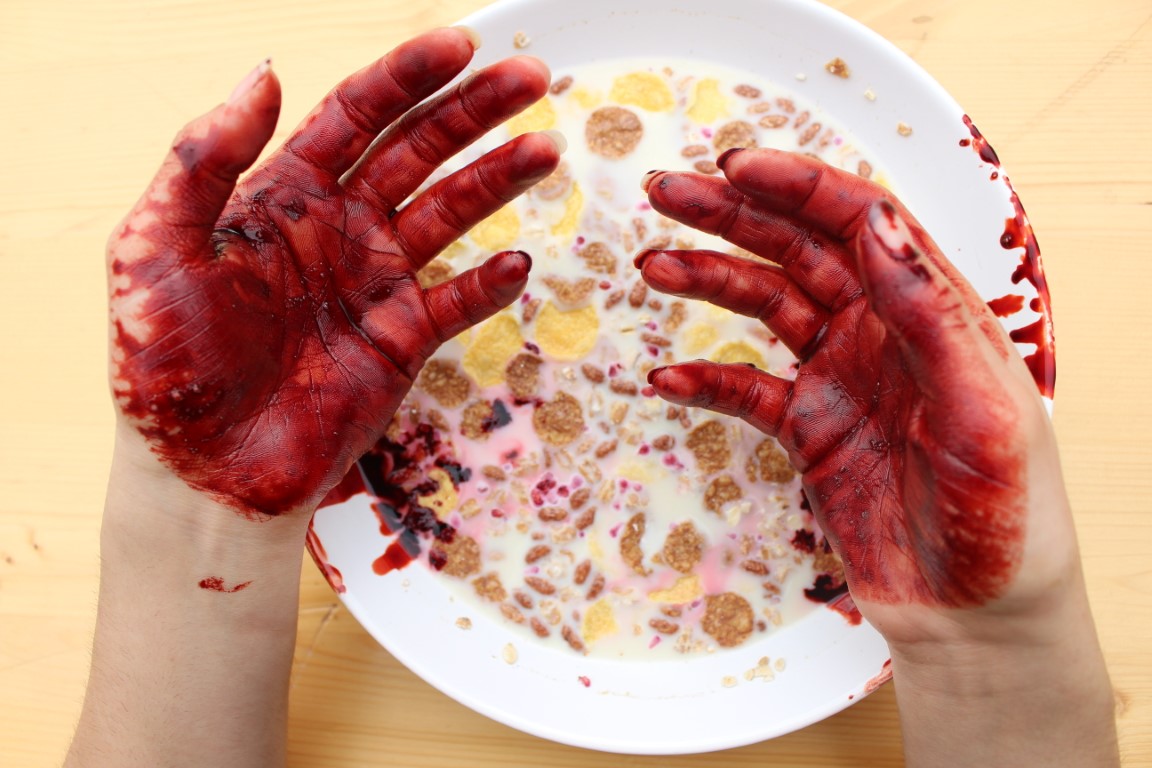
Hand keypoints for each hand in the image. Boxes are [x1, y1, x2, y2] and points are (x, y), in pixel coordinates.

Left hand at [107, 28, 560, 518]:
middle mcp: (339, 229)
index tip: (460, 46)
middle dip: (473, 112)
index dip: (407, 78)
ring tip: (543, 151)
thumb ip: (204, 159)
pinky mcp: (401, 343)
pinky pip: (456, 304)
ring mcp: (375, 284)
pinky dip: (489, 286)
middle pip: (419, 152)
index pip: (356, 117)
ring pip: (449, 216)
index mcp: (283, 195)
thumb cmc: (167, 364)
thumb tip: (266, 71)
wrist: (202, 471)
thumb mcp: (155, 249)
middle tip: (529, 80)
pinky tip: (516, 263)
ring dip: (496, 182)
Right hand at [637, 148, 1076, 643]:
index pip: (861, 222)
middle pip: (799, 248)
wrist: (978, 617)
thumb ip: (931, 316)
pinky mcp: (809, 429)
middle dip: (733, 214)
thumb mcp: (984, 411)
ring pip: (765, 305)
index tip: (735, 169)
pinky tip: (668, 378)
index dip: (798, 186)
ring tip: (654, 265)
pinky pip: (745, 390)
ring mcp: (840, 377)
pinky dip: (705, 380)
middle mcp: (882, 332)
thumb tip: (878, 225)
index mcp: (932, 312)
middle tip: (667, 192)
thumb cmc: (1005, 518)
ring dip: (710, 280)